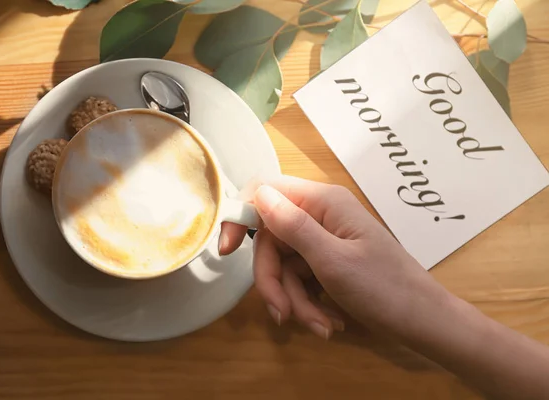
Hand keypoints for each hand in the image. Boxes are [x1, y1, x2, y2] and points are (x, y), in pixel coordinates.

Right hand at [219, 175, 445, 339]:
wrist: (422, 322)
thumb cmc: (384, 288)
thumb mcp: (333, 261)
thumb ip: (293, 226)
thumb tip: (257, 194)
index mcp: (323, 202)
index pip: (266, 190)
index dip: (241, 216)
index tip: (227, 250)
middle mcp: (320, 215)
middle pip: (271, 239)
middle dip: (274, 280)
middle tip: (282, 313)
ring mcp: (323, 239)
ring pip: (284, 264)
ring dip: (294, 299)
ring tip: (320, 326)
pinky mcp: (326, 262)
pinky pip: (300, 278)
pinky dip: (307, 303)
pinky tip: (327, 322)